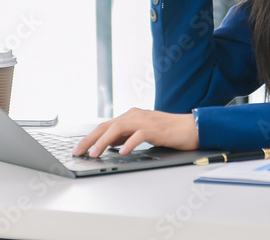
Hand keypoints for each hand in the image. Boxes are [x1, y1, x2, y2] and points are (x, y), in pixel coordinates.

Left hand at [71, 108, 198, 156]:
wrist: (191, 127)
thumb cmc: (168, 131)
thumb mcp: (142, 133)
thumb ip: (126, 136)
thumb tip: (108, 145)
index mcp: (131, 116)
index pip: (105, 126)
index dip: (90, 137)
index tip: (78, 149)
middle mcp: (135, 115)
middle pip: (107, 126)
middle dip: (90, 139)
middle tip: (79, 152)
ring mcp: (145, 121)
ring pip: (119, 128)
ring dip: (104, 141)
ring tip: (95, 153)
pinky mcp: (156, 129)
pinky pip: (139, 135)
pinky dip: (129, 143)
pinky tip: (122, 152)